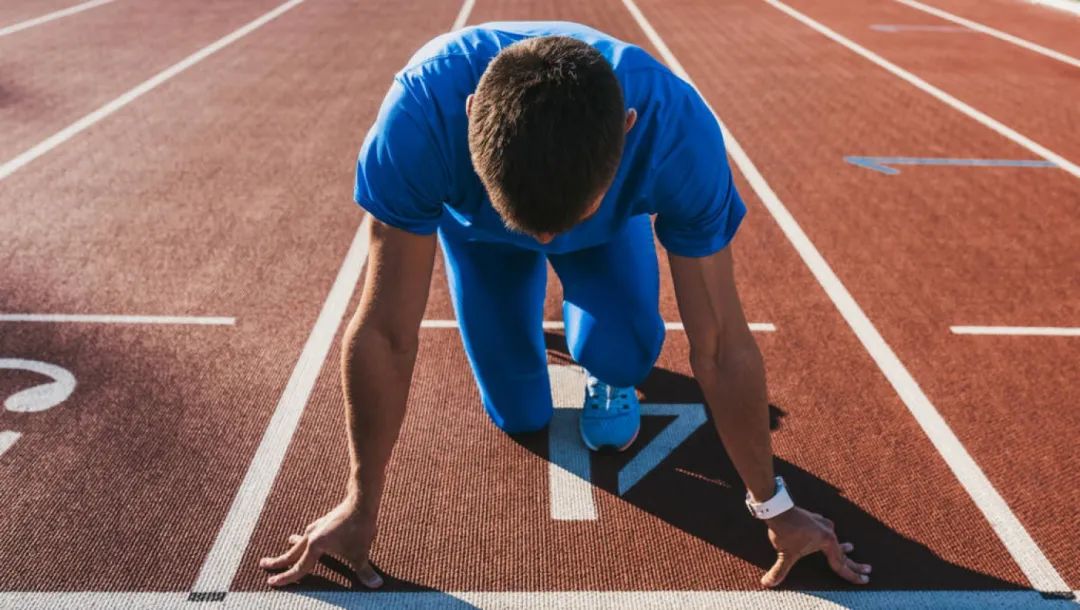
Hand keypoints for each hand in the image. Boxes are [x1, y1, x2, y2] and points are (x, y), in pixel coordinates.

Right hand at [258, 495, 382, 587]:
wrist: (361, 500)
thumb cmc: (359, 527)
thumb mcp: (361, 553)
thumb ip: (364, 571)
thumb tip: (376, 585)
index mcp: (316, 545)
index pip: (299, 568)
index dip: (286, 578)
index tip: (271, 583)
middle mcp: (312, 536)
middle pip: (292, 553)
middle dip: (278, 561)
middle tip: (263, 564)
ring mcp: (317, 527)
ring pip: (300, 541)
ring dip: (292, 547)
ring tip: (287, 544)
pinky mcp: (325, 521)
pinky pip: (310, 534)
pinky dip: (305, 538)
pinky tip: (308, 535)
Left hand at [761, 507, 871, 587]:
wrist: (778, 509)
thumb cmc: (784, 531)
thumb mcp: (784, 554)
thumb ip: (779, 570)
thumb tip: (767, 583)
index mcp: (827, 541)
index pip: (840, 564)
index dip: (851, 575)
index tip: (864, 580)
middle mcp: (828, 531)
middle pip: (842, 552)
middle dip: (854, 563)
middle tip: (868, 570)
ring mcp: (822, 523)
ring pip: (834, 540)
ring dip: (842, 547)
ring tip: (851, 548)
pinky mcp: (815, 519)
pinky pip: (825, 531)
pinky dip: (829, 537)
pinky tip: (829, 534)